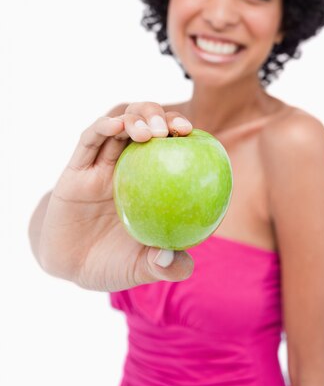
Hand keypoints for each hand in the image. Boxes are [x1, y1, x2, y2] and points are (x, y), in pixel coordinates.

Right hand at [38, 102, 193, 291]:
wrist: (69, 267)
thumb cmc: (113, 263)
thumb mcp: (142, 268)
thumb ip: (164, 267)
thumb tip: (181, 264)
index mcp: (149, 179)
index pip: (169, 144)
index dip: (181, 132)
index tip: (192, 134)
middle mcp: (127, 165)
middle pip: (145, 124)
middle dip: (160, 116)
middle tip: (174, 130)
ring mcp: (101, 164)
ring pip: (119, 125)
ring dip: (135, 118)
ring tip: (148, 131)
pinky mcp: (75, 170)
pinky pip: (89, 142)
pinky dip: (102, 127)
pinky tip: (115, 125)